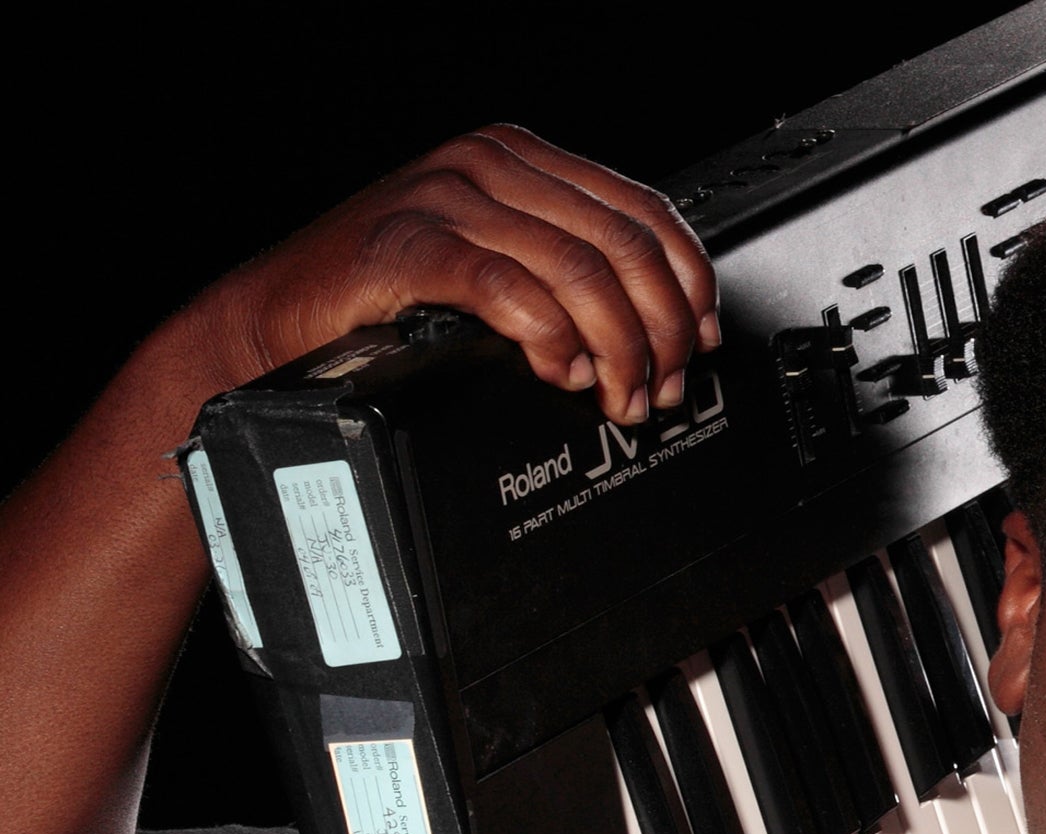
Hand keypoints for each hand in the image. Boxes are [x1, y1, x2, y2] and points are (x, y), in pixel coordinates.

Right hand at [182, 123, 717, 421]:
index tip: (702, 340)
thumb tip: (661, 330)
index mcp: (523, 161)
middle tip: (661, 387)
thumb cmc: (388, 302)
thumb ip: (569, 278)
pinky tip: (561, 371)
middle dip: (661, 330)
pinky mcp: (408, 244)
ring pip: (581, 271)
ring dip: (619, 349)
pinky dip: (552, 339)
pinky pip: (511, 289)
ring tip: (619, 396)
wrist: (279, 320)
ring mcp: (447, 198)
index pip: (645, 211)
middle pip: (624, 246)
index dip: (690, 284)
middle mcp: (489, 165)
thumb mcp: (496, 269)